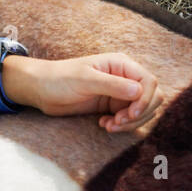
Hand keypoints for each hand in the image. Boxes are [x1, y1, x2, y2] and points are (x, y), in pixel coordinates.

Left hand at [4, 53, 163, 132]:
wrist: (40, 89)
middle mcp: (124, 77)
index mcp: (121, 65)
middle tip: (117, 122)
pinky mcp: (112, 105)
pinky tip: (104, 125)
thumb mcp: (84, 80)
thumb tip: (140, 91)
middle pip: (152, 98)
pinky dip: (121, 125)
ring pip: (142, 110)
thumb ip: (112, 85)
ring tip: (109, 126)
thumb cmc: (59, 79)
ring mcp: (119, 92)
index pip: (149, 82)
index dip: (146, 100)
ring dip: (130, 122)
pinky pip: (128, 118)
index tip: (130, 114)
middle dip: (138, 114)